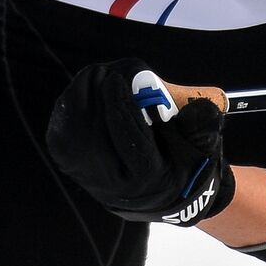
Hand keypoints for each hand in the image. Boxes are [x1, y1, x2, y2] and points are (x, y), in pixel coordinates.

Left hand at [45, 58, 234, 225]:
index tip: (119, 77)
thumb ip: (203, 126)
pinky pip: (60, 136)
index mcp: (149, 181)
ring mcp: (89, 179)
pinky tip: (84, 92)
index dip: (121, 107)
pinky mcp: (72, 168)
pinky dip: (68, 109)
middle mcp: (114, 187)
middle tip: (107, 70)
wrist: (162, 194)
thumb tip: (199, 107)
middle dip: (96, 97)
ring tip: (98, 77)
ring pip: (72, 137)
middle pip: (93, 140)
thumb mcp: (204, 147)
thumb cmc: (185, 163)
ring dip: (80, 99)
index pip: (131, 144)